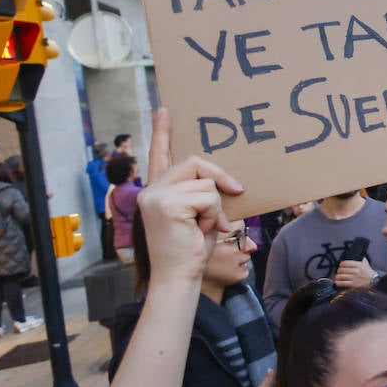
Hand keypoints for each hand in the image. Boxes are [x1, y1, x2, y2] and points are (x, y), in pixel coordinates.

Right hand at [136, 109, 243, 286]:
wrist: (180, 276)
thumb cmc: (191, 249)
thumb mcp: (199, 214)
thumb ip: (201, 193)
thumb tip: (221, 180)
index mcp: (158, 191)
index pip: (159, 155)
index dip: (162, 132)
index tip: (164, 110)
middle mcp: (151, 190)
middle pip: (194, 162)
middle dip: (219, 178)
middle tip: (236, 192)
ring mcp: (155, 195)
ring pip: (205, 182)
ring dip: (216, 206)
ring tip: (208, 225)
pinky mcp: (165, 204)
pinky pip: (207, 195)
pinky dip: (213, 212)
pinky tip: (203, 229)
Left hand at [334, 260, 376, 289]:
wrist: (373, 280)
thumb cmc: (369, 272)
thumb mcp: (366, 263)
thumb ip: (361, 258)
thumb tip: (358, 254)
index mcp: (358, 265)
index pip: (345, 263)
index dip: (341, 264)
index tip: (340, 265)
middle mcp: (355, 271)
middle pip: (342, 270)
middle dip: (339, 270)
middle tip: (338, 271)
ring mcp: (354, 278)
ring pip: (341, 276)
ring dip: (337, 276)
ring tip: (337, 277)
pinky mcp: (353, 284)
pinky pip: (343, 283)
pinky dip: (338, 282)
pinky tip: (337, 282)